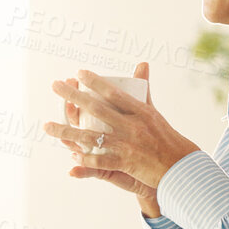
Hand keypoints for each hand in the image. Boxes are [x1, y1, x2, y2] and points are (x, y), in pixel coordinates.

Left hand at [42, 61, 200, 194]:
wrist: (180, 165)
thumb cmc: (165, 136)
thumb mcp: (154, 111)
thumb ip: (143, 89)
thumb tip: (142, 63)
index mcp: (140, 110)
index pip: (114, 92)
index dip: (95, 82)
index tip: (78, 72)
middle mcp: (133, 125)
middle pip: (97, 109)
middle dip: (73, 96)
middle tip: (55, 85)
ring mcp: (128, 144)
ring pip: (92, 137)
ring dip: (67, 132)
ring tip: (47, 126)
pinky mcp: (127, 163)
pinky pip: (102, 160)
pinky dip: (87, 158)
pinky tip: (71, 155)